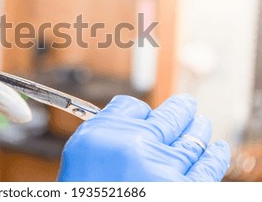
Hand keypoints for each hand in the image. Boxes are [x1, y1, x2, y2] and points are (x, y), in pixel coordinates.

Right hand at [58, 94, 229, 180]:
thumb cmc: (82, 190)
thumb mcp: (80, 152)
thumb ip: (107, 128)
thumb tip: (137, 114)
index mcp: (107, 135)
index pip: (134, 107)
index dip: (141, 110)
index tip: (148, 112)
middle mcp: (138, 147)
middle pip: (168, 118)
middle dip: (181, 110)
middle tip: (187, 106)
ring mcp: (163, 171)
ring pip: (190, 140)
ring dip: (198, 129)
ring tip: (201, 123)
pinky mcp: (183, 192)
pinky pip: (207, 168)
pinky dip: (215, 156)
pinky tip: (217, 148)